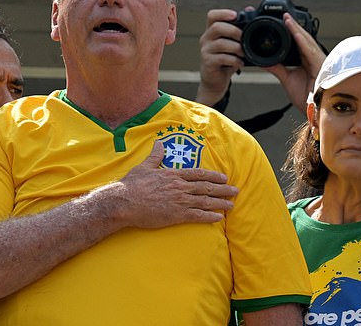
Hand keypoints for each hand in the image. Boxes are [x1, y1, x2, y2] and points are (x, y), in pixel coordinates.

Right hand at [100, 141, 237, 228]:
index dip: (212, 176)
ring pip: (205, 201)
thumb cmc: (132, 184)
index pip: (198, 174)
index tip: (224, 177)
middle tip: (235, 191)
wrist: (125, 201)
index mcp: (173, 175)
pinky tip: (219, 217)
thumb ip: (155, 155)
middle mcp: (179, 187)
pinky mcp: (176, 215)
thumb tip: (159, 143)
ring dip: (220, 203)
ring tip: (231, 205)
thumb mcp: (144, 166)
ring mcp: (179, 201)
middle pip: (206, 187)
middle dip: (222, 189)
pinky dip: (209, 216)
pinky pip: (197, 216)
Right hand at [195, 9, 244, 106]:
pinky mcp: (207, 62)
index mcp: (211, 31)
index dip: (223, 13)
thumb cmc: (225, 60)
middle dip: (234, 31)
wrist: (216, 80)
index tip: (235, 15)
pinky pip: (222, 58)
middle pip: (217, 27)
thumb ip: (239, 28)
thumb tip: (250, 9)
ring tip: (244, 53)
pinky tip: (240, 63)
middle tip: (244, 37)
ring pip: (221, 43)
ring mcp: (205, 50)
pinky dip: (234, 60)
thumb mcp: (233, 43)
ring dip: (236, 48)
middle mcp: (206, 39)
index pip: (212, 16)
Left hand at [264, 13, 325, 114]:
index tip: (281, 20)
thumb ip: (277, 68)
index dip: (290, 30)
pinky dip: (302, 42)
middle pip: (302, 38)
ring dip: (297, 30)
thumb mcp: (286, 79)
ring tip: (287, 19)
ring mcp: (317, 60)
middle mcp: (312, 57)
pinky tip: (295, 34)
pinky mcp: (320, 65)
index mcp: (306, 59)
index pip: (297, 41)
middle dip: (293, 26)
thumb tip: (264, 61)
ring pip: (306, 41)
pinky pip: (310, 51)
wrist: (314, 109)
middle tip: (283, 14)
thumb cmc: (305, 96)